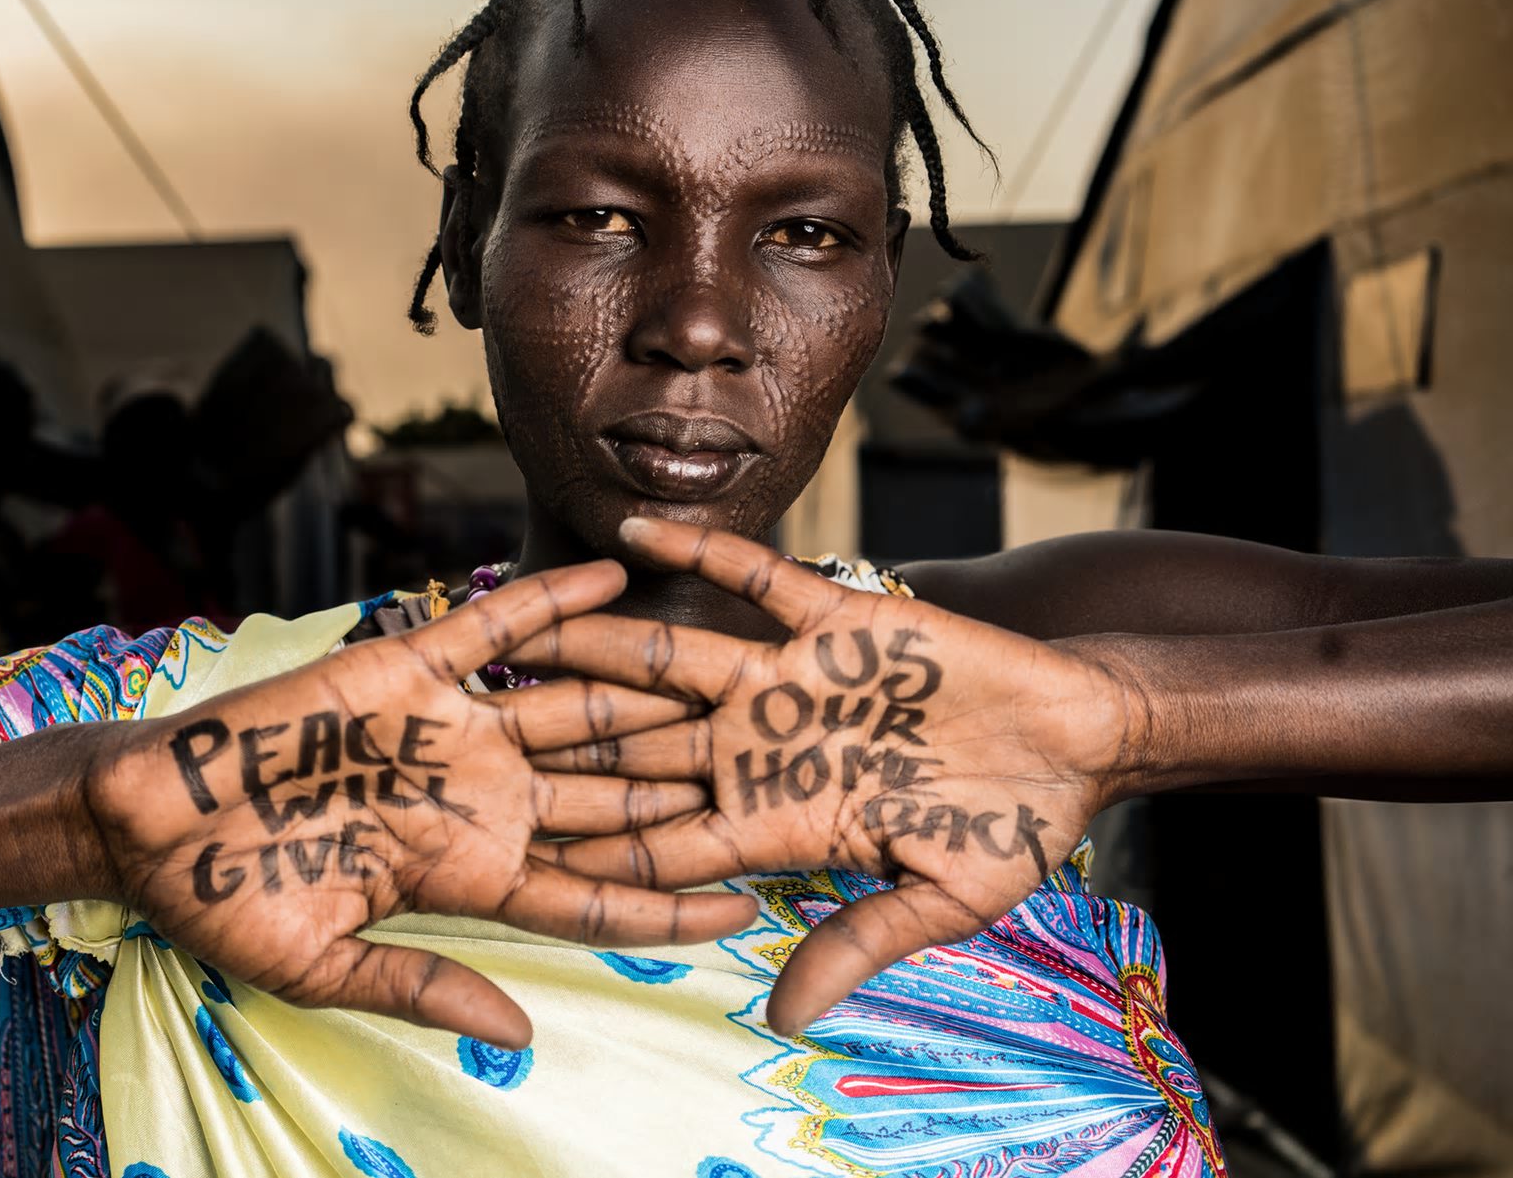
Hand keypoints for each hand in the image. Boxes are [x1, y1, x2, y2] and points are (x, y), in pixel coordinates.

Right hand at [82, 559, 759, 1048]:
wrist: (151, 819)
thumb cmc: (227, 902)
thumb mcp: (326, 966)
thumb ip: (422, 986)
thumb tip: (519, 1037)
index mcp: (470, 874)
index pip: (592, 891)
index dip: (668, 902)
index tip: (749, 908)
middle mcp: (479, 797)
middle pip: (607, 793)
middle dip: (685, 789)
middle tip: (773, 776)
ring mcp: (452, 727)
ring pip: (572, 704)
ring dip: (645, 690)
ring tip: (727, 673)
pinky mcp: (409, 666)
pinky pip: (494, 625)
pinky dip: (552, 600)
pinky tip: (617, 576)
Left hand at [517, 519, 1136, 1034]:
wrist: (1076, 738)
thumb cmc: (1014, 828)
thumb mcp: (940, 901)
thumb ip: (858, 943)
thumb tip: (781, 1018)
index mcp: (777, 822)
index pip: (664, 844)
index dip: (594, 854)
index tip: (514, 860)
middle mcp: (762, 748)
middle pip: (641, 749)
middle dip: (565, 747)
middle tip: (474, 738)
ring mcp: (788, 680)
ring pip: (670, 660)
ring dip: (598, 643)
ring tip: (519, 625)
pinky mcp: (830, 617)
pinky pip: (751, 580)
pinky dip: (697, 553)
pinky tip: (630, 530)